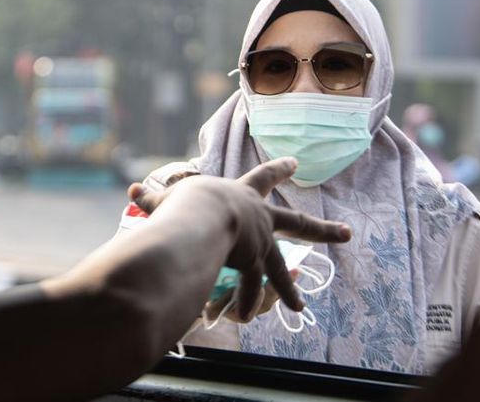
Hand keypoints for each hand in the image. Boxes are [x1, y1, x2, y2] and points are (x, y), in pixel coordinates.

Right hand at [128, 157, 351, 319]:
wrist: (198, 220)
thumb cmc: (184, 204)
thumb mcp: (170, 200)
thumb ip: (155, 200)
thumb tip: (132, 191)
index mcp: (242, 194)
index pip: (264, 176)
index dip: (279, 168)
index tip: (296, 162)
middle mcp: (259, 218)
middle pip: (298, 222)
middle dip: (324, 230)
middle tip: (347, 234)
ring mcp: (261, 242)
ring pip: (282, 269)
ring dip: (291, 290)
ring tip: (301, 306)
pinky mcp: (254, 263)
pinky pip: (253, 288)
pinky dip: (248, 301)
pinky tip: (247, 316)